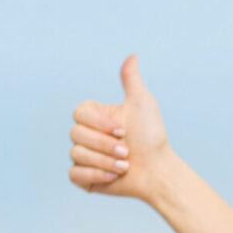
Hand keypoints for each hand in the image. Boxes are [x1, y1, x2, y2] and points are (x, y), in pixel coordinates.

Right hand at [68, 54, 170, 201]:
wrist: (157, 170)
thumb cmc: (152, 137)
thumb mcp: (142, 104)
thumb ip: (132, 80)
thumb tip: (132, 56)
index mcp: (95, 116)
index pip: (79, 113)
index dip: (100, 124)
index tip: (123, 130)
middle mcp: (87, 134)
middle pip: (76, 134)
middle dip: (105, 145)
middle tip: (127, 151)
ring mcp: (84, 155)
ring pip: (76, 154)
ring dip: (105, 161)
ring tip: (125, 165)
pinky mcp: (83, 177)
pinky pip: (74, 174)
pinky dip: (95, 175)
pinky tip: (114, 176)